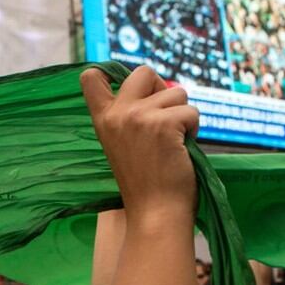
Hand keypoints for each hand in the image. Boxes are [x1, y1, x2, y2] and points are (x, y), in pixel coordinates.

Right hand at [81, 67, 198, 216]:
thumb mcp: (123, 143)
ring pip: (177, 93)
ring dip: (183, 115)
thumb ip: (130, 117)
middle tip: (166, 116)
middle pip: (144, 72)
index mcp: (103, 119)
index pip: (90, 78)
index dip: (110, 73)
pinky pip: (191, 112)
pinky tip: (182, 150)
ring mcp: (139, 117)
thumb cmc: (145, 183)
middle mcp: (117, 113)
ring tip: (174, 144)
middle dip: (163, 88)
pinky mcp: (164, 124)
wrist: (155, 213)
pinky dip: (194, 129)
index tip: (126, 88)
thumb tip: (160, 88)